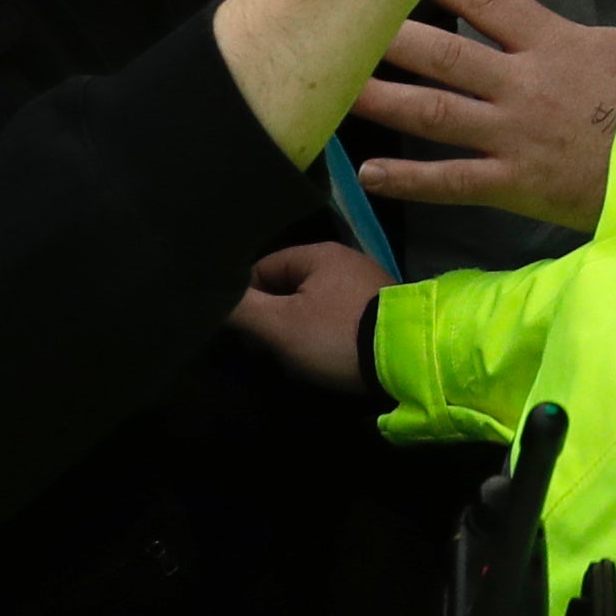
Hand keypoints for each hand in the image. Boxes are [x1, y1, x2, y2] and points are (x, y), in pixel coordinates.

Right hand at [230, 242, 392, 392]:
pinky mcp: (374, 313)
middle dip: (270, 321)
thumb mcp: (280, 323)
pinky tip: (317, 360)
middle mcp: (343, 262)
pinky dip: (319, 339)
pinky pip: (332, 322)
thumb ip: (242, 308)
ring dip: (293, 334)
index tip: (238, 333)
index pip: (262, 268)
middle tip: (263, 352)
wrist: (406, 357)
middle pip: (286, 289)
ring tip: (290, 361)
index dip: (244, 301)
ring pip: (308, 308)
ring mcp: (362, 287)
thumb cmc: (336, 334)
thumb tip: (208, 292)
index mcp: (320, 253)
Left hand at [349, 0, 615, 231]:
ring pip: (435, 113)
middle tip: (341, 20)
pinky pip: (451, 181)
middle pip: (444, 53)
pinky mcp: (514, 185)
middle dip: (390, 36)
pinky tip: (366, 174)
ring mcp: (513, 135)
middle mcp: (523, 83)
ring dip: (384, 99)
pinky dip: (408, 179)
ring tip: (337, 88)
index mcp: (555, 42)